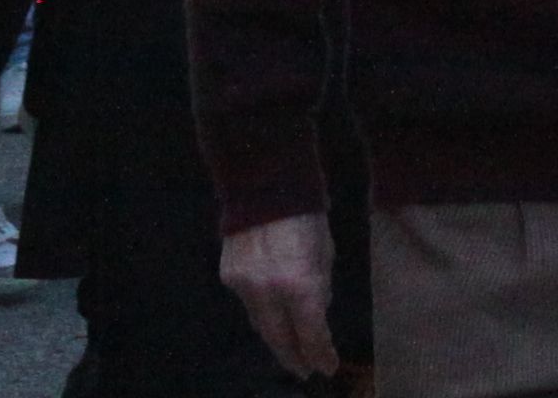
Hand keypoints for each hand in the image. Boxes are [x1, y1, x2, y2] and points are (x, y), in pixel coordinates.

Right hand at [218, 211, 336, 385]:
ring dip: (277, 336)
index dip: (319, 353)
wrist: (265, 187)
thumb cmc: (307, 217)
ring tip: (291, 349)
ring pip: (261, 323)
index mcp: (299, 283)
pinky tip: (273, 316)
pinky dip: (263, 311)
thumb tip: (315, 316)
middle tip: (305, 369)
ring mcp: (244, 285)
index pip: (310, 332)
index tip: (327, 367)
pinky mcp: (229, 277)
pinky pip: (249, 303)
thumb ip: (319, 289)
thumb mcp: (325, 254)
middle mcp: (268, 291)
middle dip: (293, 356)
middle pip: (279, 337)